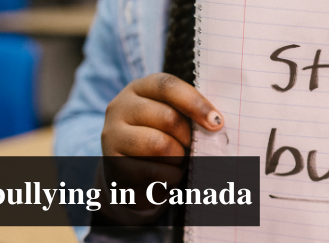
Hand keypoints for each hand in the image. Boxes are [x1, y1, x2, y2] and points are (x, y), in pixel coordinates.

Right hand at [98, 73, 223, 222]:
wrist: (130, 172)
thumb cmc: (161, 138)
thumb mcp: (172, 118)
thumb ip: (188, 114)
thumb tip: (216, 123)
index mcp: (138, 89)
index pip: (167, 86)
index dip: (195, 103)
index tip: (217, 123)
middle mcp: (119, 108)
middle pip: (167, 117)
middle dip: (188, 137)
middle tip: (191, 147)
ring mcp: (112, 136)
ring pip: (159, 145)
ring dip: (179, 158)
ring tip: (178, 161)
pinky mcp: (112, 165)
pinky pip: (153, 172)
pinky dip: (170, 176)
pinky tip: (168, 175)